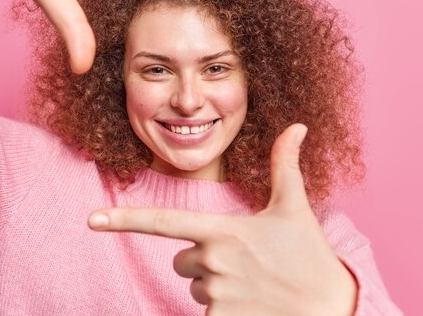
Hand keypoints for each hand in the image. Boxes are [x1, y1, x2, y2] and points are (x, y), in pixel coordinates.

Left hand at [88, 124, 357, 315]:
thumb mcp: (294, 207)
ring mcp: (215, 296)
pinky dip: (222, 307)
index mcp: (222, 231)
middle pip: (182, 259)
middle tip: (243, 261)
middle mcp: (212, 262)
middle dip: (203, 258)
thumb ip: (286, 165)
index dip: (125, 219)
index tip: (91, 220)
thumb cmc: (309, 255)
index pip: (163, 221)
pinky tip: (251, 303)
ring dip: (214, 284)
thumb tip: (297, 126)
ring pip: (193, 285)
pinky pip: (204, 312)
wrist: (330, 308)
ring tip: (251, 283)